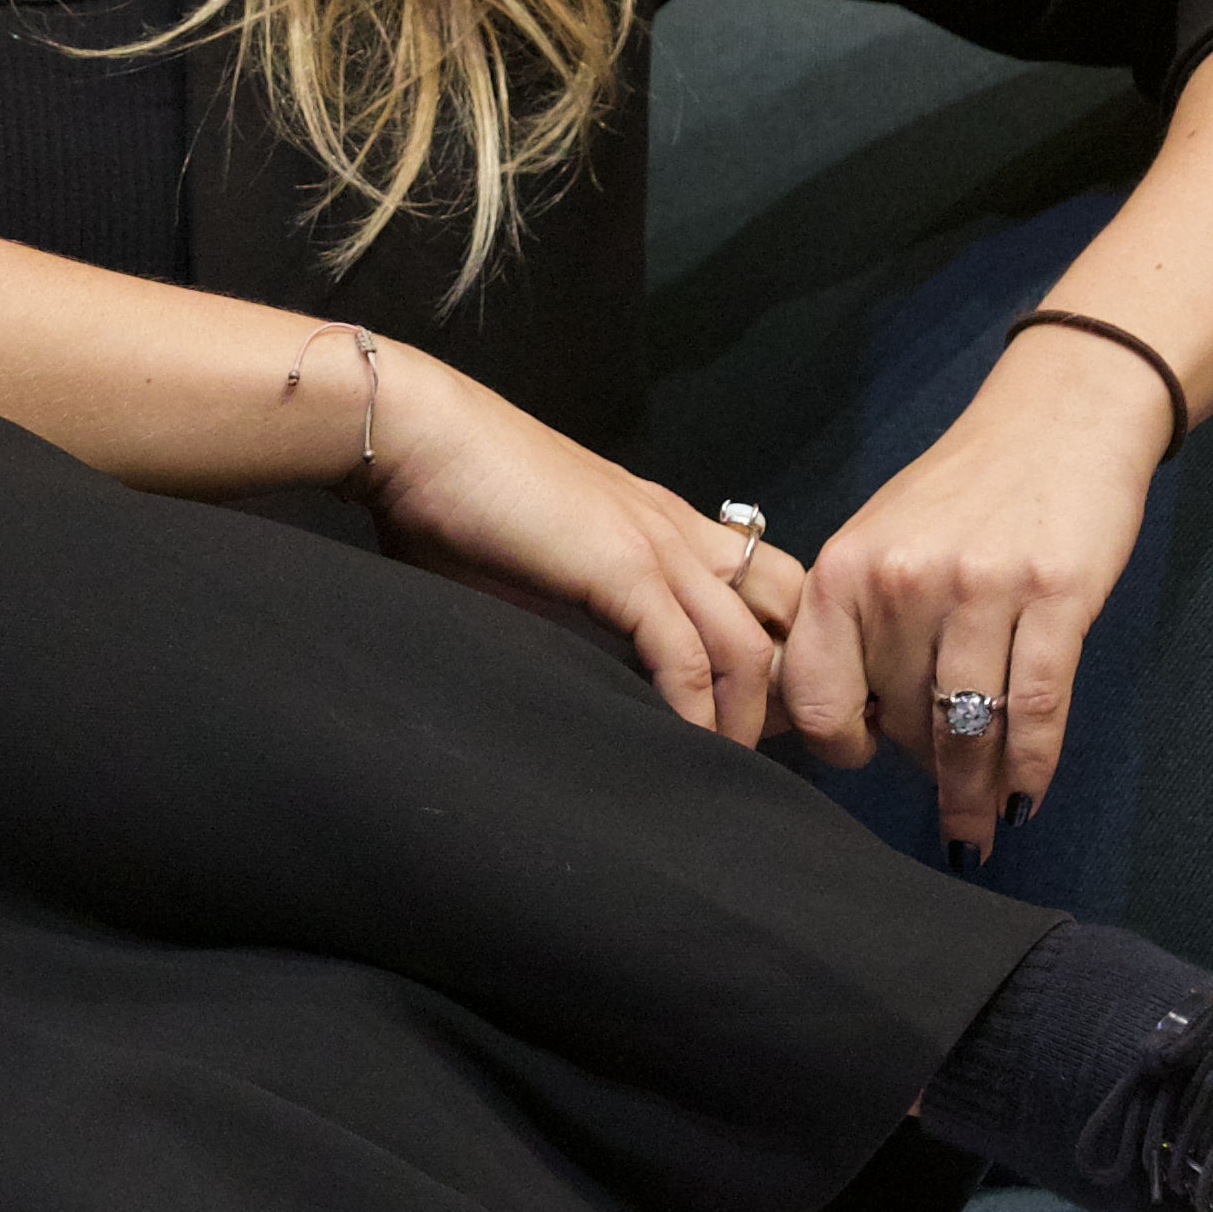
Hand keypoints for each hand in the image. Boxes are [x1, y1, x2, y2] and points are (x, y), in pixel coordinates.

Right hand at [367, 358, 812, 737]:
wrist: (421, 436)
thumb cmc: (460, 500)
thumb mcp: (547, 561)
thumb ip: (586, 608)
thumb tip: (598, 679)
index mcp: (667, 524)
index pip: (767, 584)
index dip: (780, 650)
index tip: (760, 718)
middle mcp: (680, 530)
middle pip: (788, 607)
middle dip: (791, 685)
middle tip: (765, 751)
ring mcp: (656, 545)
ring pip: (747, 645)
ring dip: (749, 720)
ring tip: (728, 775)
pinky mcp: (621, 566)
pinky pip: (684, 655)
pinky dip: (697, 713)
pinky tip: (687, 753)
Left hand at [777, 336, 1179, 857]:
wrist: (1058, 418)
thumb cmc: (964, 489)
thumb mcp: (882, 539)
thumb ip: (859, 624)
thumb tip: (862, 729)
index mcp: (846, 568)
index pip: (816, 696)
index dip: (839, 746)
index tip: (867, 758)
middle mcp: (904, 582)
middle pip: (902, 724)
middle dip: (924, 771)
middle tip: (948, 797)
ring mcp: (981, 589)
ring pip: (966, 731)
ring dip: (975, 794)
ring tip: (980, 829)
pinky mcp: (1055, 596)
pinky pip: (1034, 710)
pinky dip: (1030, 768)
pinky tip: (1026, 798)